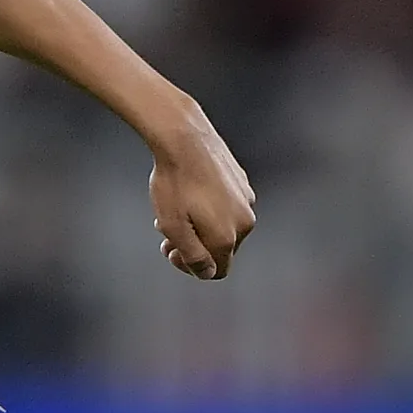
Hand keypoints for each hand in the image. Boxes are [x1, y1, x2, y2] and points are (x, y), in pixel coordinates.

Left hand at [147, 104, 256, 280]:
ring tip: (172, 212)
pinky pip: (226, 206)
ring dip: (198, 226)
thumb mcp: (174, 227)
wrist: (184, 139)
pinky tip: (187, 194)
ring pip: (222, 226)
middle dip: (193, 246)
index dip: (192, 268)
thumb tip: (207, 273)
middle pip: (220, 249)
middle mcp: (245, 221)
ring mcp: (246, 199)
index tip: (172, 251)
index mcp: (229, 236)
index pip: (217, 270)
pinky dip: (208, 208)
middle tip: (165, 234)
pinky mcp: (243, 182)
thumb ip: (192, 256)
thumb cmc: (175, 183)